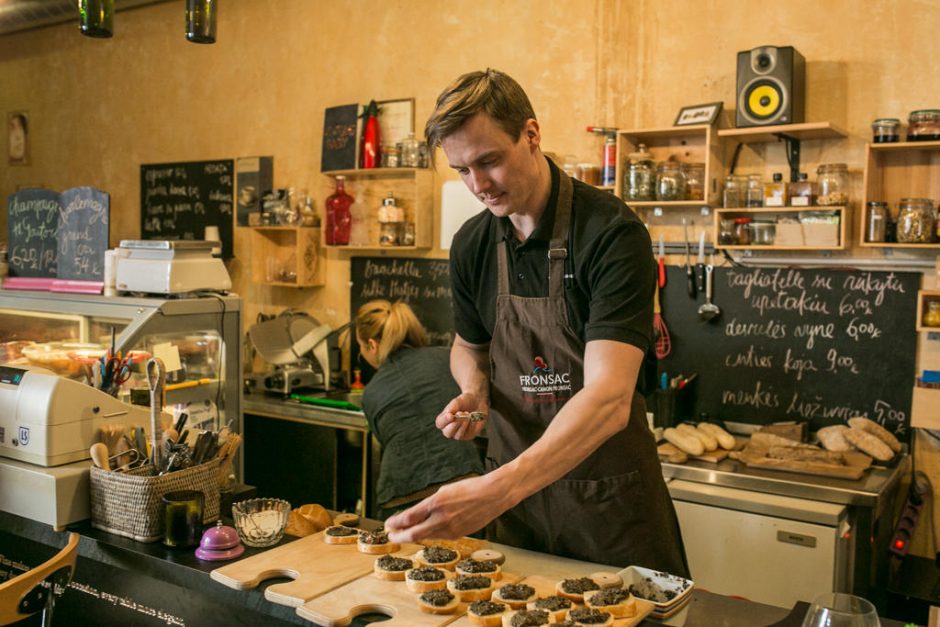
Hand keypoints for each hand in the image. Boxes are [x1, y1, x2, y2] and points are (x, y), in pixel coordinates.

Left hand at [385, 473, 509, 543]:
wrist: (493, 495)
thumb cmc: (470, 488)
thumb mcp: (446, 491)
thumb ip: (431, 504)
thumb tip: (416, 516)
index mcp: (436, 502)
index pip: (409, 517)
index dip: (396, 523)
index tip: (388, 524)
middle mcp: (441, 518)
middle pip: (414, 533)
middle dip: (399, 536)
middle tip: (390, 536)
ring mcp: (450, 528)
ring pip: (426, 536)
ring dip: (414, 536)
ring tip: (404, 535)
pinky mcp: (459, 534)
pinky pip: (440, 536)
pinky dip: (430, 535)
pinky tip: (426, 532)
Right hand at [436, 392, 487, 440]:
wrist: (478, 402)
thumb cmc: (464, 402)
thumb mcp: (458, 402)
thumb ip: (452, 408)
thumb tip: (449, 414)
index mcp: (444, 420)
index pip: (440, 424)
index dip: (445, 420)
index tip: (451, 415)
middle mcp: (449, 429)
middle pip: (447, 433)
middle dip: (454, 425)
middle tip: (460, 414)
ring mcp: (459, 434)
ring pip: (458, 435)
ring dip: (463, 424)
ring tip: (467, 413)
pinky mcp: (469, 435)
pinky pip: (469, 433)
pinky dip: (471, 424)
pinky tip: (473, 417)